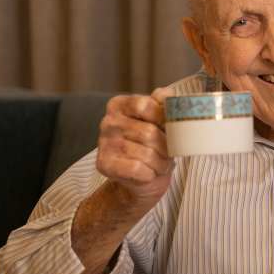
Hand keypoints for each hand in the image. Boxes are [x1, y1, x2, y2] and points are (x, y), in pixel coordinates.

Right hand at [95, 88, 173, 208]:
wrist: (141, 178)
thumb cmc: (153, 145)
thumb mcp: (160, 122)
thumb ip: (163, 105)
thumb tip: (168, 95)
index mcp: (120, 105)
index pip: (145, 105)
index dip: (163, 118)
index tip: (169, 128)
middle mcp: (108, 122)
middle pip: (149, 132)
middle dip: (166, 147)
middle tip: (169, 153)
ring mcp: (104, 143)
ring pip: (146, 153)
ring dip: (161, 163)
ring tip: (161, 164)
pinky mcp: (104, 164)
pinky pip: (137, 169)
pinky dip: (149, 174)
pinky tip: (148, 173)